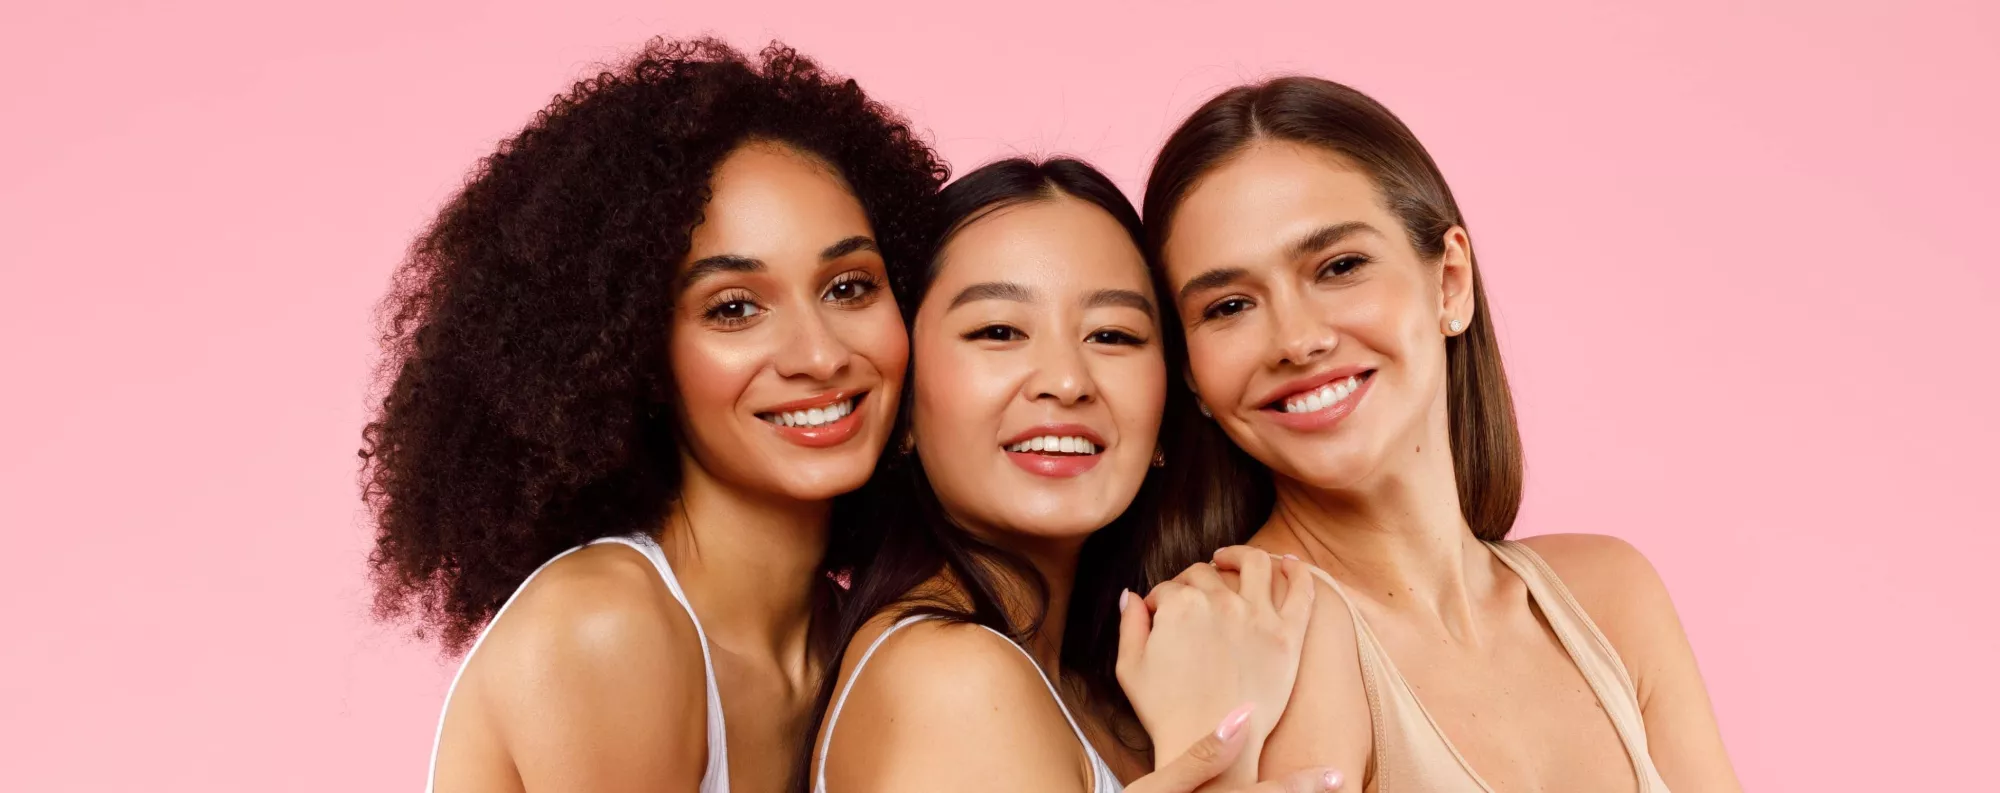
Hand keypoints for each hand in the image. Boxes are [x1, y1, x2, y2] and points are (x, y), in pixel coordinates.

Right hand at [1116, 547, 1315, 785]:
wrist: (1212, 744)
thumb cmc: (1167, 712)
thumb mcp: (1130, 667)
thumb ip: (1129, 625)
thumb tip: (1130, 595)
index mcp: (1180, 605)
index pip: (1168, 588)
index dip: (1160, 601)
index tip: (1160, 615)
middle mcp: (1220, 601)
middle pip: (1206, 574)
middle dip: (1193, 581)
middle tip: (1191, 598)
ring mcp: (1258, 616)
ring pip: (1255, 563)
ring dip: (1240, 555)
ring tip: (1232, 560)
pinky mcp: (1288, 635)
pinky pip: (1301, 590)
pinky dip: (1297, 569)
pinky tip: (1289, 561)